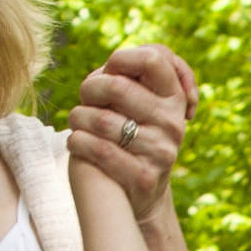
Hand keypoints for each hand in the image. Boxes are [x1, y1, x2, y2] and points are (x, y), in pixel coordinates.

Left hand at [65, 42, 196, 211]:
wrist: (141, 193)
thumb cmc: (133, 133)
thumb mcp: (144, 101)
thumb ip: (134, 74)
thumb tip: (114, 66)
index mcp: (174, 96)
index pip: (153, 57)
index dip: (121, 59)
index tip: (110, 72)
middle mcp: (172, 122)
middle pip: (117, 86)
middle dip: (89, 89)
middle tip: (86, 99)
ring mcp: (161, 151)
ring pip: (102, 119)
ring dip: (77, 117)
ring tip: (76, 121)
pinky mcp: (144, 177)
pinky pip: (98, 150)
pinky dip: (77, 141)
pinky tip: (76, 141)